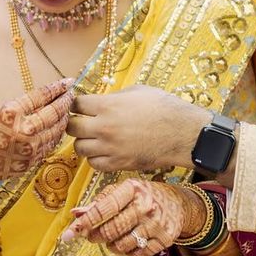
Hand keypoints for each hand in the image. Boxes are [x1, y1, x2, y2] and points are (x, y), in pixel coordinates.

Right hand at [0, 79, 73, 188]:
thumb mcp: (1, 112)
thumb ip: (25, 106)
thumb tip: (50, 97)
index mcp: (12, 112)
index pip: (42, 96)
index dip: (58, 88)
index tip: (69, 81)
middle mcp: (24, 130)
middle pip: (54, 112)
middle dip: (66, 102)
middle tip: (71, 94)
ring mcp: (30, 148)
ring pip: (57, 129)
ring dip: (64, 118)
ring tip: (66, 109)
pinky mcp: (33, 161)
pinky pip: (51, 144)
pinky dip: (56, 133)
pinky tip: (57, 127)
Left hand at [62, 179, 204, 255]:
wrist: (177, 202)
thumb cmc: (143, 194)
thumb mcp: (123, 190)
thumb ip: (100, 201)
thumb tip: (75, 213)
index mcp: (132, 189)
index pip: (105, 208)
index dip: (87, 221)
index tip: (72, 231)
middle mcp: (145, 205)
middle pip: (112, 229)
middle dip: (96, 236)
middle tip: (90, 236)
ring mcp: (156, 223)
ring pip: (122, 245)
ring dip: (110, 245)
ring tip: (110, 238)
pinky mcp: (165, 239)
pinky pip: (137, 254)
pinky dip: (127, 252)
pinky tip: (126, 243)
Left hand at [68, 85, 208, 171]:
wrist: (183, 132)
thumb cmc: (163, 107)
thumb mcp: (136, 91)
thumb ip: (113, 97)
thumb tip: (100, 102)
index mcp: (107, 105)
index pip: (76, 105)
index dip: (76, 104)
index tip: (80, 105)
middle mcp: (104, 127)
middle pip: (72, 128)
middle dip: (74, 123)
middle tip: (82, 121)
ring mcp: (110, 148)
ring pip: (79, 148)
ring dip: (84, 142)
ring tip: (94, 137)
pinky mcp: (119, 164)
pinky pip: (94, 164)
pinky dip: (95, 158)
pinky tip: (104, 151)